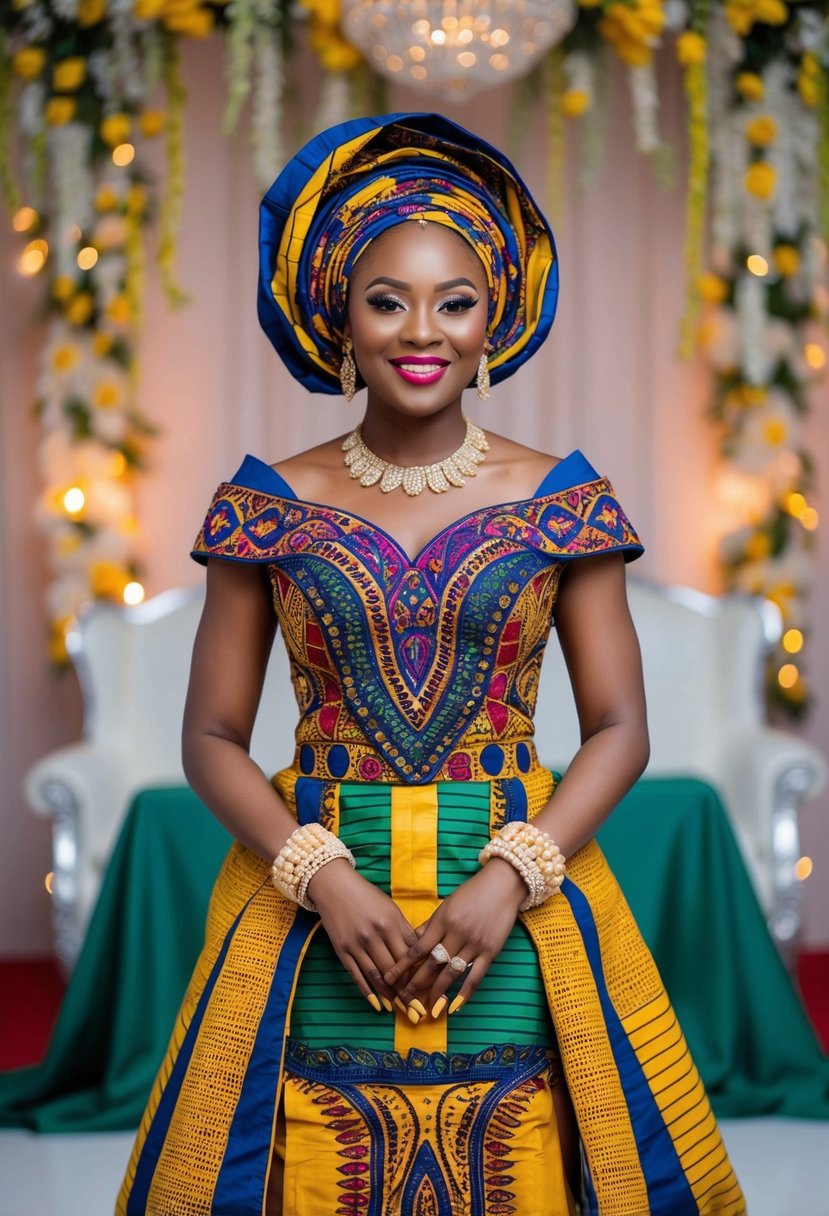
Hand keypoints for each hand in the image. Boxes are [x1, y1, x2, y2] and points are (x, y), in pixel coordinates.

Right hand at [307, 858, 420, 1011]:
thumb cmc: (366, 895)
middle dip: (407, 991)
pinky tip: (377, 1005)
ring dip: (390, 995)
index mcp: (391, 922)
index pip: (409, 955)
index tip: (429, 990)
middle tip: (417, 1010)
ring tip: (401, 1010)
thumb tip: (420, 953)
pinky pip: (357, 975)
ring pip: (377, 976)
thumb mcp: (390, 907)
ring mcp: (357, 944)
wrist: (334, 886)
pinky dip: (368, 992)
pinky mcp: (342, 950)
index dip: (419, 974)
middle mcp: (375, 935)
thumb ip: (404, 929)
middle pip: (395, 969)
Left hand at [383, 858, 526, 1017]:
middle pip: (433, 964)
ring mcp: (474, 943)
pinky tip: (455, 1006)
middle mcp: (457, 933)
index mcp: (443, 920)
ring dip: (438, 992)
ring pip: (452, 973)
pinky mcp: (491, 951)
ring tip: (428, 1008)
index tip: (390, 979)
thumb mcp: (447, 904)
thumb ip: (430, 924)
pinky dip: (465, 993)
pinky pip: (476, 976)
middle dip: (417, 983)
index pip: (418, 948)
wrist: (503, 885)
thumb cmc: (472, 892)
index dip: (402, 966)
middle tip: (405, 1000)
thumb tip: (412, 941)